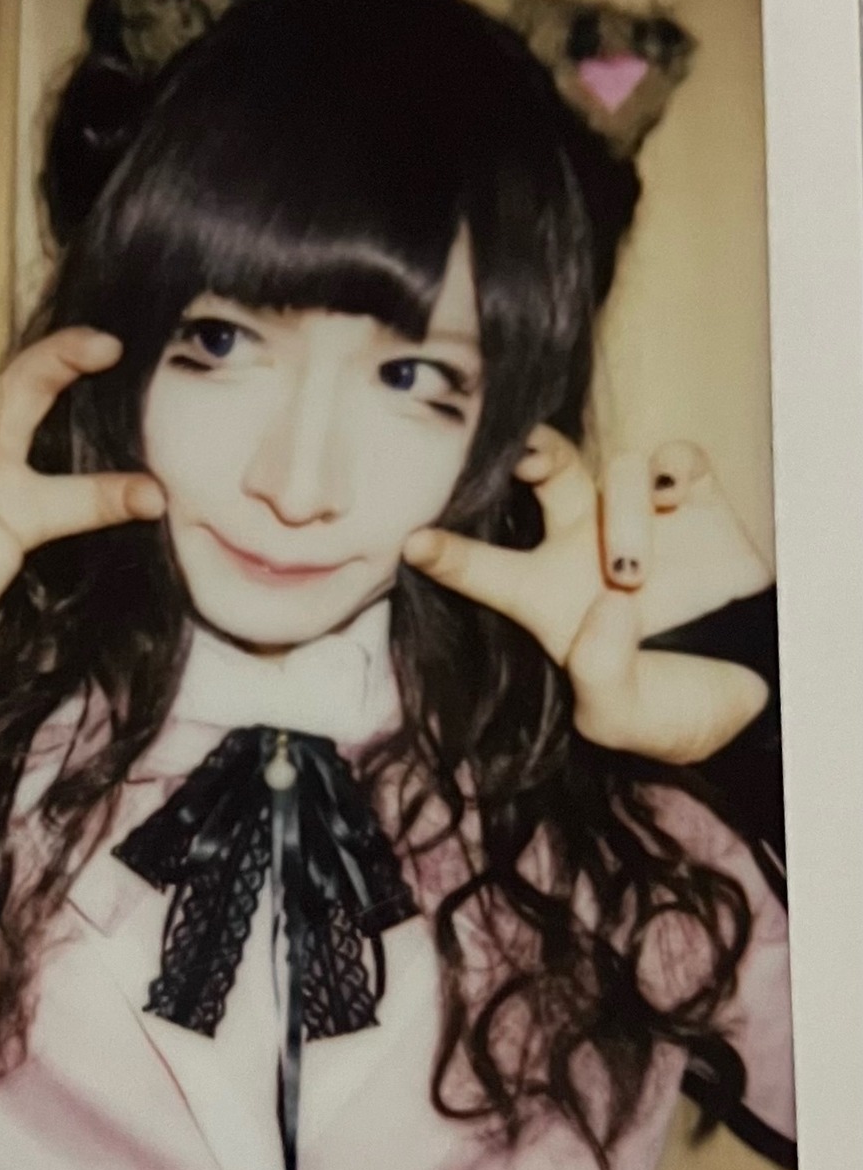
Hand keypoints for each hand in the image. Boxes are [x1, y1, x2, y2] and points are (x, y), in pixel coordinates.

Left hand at [402, 429, 773, 762]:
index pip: (486, 568)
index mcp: (548, 597)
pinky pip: (676, 458)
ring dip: (622, 514)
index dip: (451, 556)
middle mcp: (585, 546)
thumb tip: (609, 604)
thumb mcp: (622, 717)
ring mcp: (641, 519)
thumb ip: (602, 672)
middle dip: (530, 452)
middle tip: (526, 458)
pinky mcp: (698, 503)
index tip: (414, 546)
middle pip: (544, 471)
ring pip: (616, 471)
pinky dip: (673, 467)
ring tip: (634, 575)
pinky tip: (674, 497)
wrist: (755, 696)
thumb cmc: (673, 709)